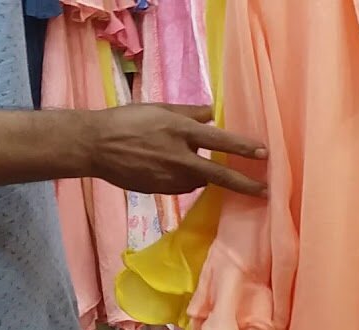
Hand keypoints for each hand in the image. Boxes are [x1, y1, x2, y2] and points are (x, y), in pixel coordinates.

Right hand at [81, 104, 267, 196]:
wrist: (93, 146)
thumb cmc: (125, 121)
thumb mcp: (159, 109)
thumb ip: (190, 113)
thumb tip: (214, 113)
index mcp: (179, 131)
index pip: (220, 141)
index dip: (244, 148)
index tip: (264, 154)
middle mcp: (178, 158)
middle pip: (219, 175)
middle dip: (245, 184)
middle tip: (265, 191)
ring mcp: (169, 178)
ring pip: (199, 181)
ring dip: (203, 175)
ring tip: (185, 161)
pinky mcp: (160, 191)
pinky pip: (182, 187)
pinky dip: (184, 180)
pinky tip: (170, 168)